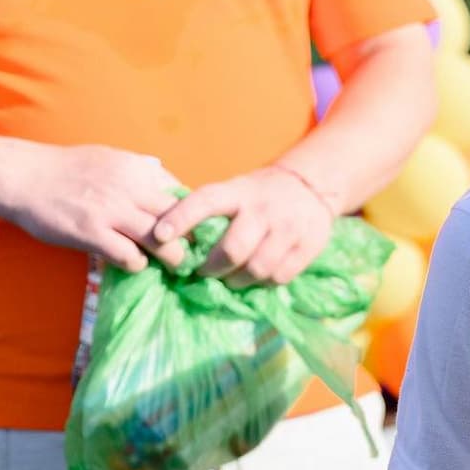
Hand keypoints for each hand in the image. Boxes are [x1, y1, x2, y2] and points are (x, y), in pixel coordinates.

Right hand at [0, 143, 186, 273]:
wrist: (19, 175)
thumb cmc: (64, 170)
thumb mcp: (108, 157)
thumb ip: (138, 169)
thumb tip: (162, 172)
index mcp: (138, 168)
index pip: (184, 195)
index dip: (192, 218)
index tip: (191, 232)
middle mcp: (130, 187)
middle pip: (181, 220)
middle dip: (190, 241)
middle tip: (190, 255)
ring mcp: (111, 210)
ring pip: (164, 241)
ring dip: (171, 258)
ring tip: (170, 266)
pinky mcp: (92, 232)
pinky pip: (131, 257)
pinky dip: (137, 265)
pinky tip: (131, 262)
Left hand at [149, 164, 336, 286]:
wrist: (310, 186)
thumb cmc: (259, 195)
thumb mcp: (235, 191)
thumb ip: (211, 212)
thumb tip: (172, 241)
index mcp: (238, 192)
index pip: (205, 202)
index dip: (181, 218)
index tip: (158, 236)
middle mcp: (263, 209)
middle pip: (233, 249)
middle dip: (212, 268)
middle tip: (204, 273)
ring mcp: (288, 228)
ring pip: (257, 269)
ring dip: (237, 281)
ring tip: (231, 279)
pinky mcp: (308, 246)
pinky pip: (279, 277)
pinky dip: (263, 283)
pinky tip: (256, 277)